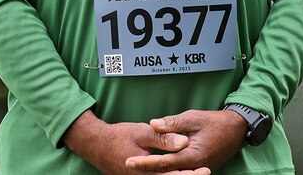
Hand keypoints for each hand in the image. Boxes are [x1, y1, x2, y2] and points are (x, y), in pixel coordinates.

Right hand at [64, 109, 208, 174]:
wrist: (96, 145)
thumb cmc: (119, 136)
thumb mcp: (142, 132)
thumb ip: (164, 138)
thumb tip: (185, 142)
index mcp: (147, 170)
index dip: (190, 174)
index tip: (205, 170)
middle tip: (206, 172)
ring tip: (195, 172)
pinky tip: (178, 171)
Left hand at [124, 109, 245, 172]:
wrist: (236, 130)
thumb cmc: (215, 122)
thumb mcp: (193, 118)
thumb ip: (173, 123)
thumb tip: (153, 124)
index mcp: (192, 156)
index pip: (164, 162)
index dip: (145, 162)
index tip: (129, 161)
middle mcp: (194, 167)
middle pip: (166, 173)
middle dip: (146, 170)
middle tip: (127, 164)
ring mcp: (196, 169)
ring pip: (172, 174)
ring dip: (156, 171)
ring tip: (138, 165)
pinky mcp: (197, 168)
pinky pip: (179, 171)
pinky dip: (167, 170)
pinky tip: (154, 165)